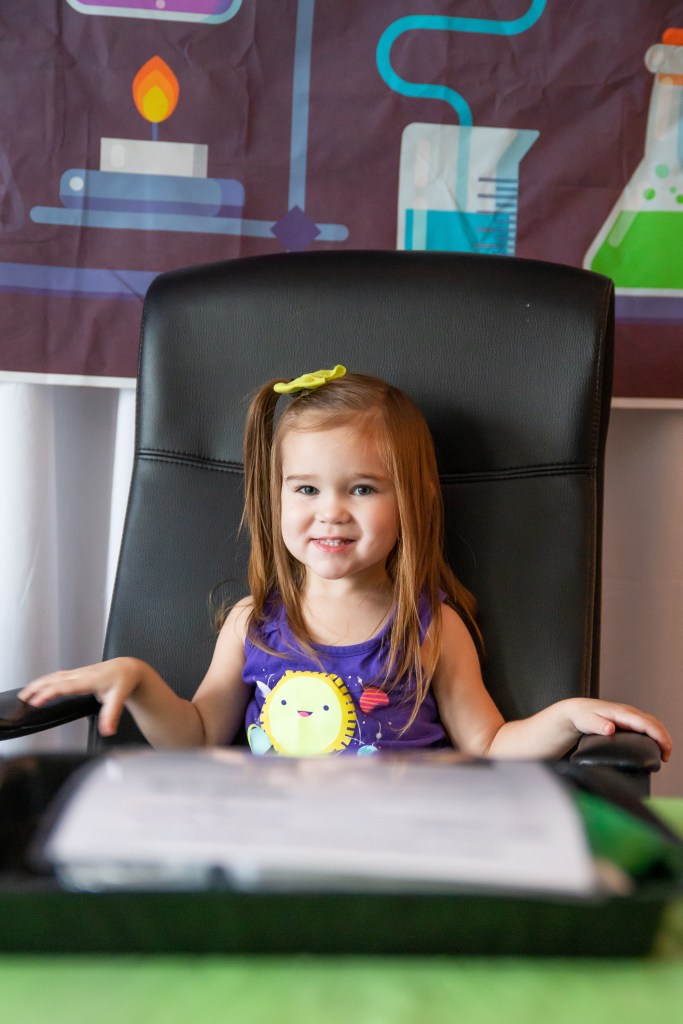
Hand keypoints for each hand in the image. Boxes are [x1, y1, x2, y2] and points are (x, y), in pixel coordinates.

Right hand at [18, 657, 143, 736]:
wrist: (128, 668)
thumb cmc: (123, 681)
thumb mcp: (119, 699)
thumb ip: (111, 715)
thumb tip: (108, 730)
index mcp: (88, 680)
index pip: (64, 687)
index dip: (49, 693)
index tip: (36, 702)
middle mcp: (81, 675)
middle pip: (54, 680)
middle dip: (37, 688)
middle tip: (24, 699)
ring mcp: (78, 673)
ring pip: (54, 677)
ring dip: (38, 684)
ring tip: (25, 694)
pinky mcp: (77, 674)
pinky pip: (57, 676)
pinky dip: (45, 681)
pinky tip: (39, 686)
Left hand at [560, 698, 672, 761]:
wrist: (576, 710)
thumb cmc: (582, 716)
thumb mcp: (587, 722)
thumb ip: (598, 725)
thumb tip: (610, 729)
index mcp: (621, 713)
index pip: (646, 723)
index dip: (658, 736)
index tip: (664, 750)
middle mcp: (628, 712)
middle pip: (653, 723)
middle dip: (664, 738)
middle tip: (666, 757)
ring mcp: (628, 715)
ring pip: (652, 723)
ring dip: (661, 736)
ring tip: (664, 754)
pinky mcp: (627, 719)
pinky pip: (646, 725)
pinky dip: (654, 734)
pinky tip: (654, 746)